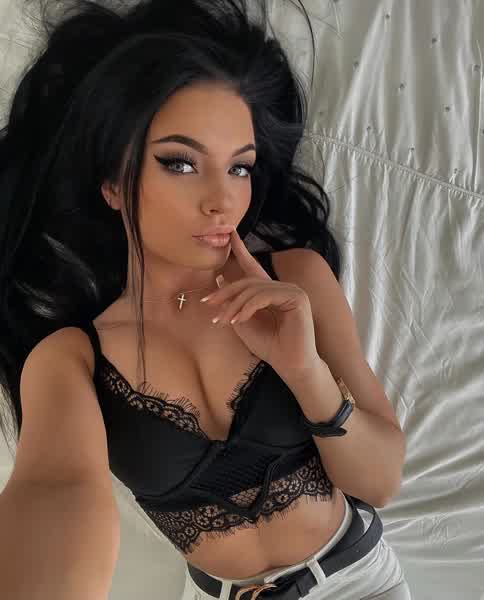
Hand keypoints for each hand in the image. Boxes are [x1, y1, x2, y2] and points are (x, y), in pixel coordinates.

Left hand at [200, 229, 319, 375]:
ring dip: (234, 305)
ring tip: (224, 320)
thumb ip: (234, 302)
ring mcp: (291, 290)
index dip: (241, 249)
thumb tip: (220, 278)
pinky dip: (248, 307)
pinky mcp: (296, 297)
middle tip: (208, 304)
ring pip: (254, 289)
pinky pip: (264, 296)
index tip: (229, 232)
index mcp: (270, 292)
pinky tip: (239, 320)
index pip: (253, 267)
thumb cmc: (270, 347)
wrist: (290, 365)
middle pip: (248, 280)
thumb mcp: (243, 323)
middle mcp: (281, 287)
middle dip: (225, 292)